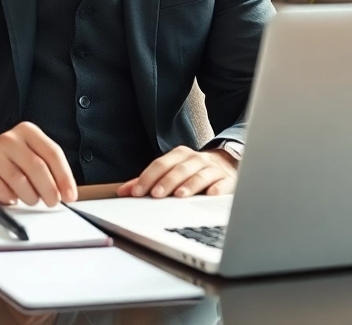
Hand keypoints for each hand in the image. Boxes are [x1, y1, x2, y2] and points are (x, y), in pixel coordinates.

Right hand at [0, 122, 77, 206]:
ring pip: (19, 180)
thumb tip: (65, 192)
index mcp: (28, 132)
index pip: (52, 153)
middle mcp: (10, 139)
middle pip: (37, 166)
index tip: (70, 195)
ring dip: (30, 196)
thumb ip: (48, 168)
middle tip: (53, 202)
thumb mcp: (29, 154)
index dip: (64, 176)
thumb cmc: (9, 160)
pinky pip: (1, 189)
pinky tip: (12, 198)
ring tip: (32, 200)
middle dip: (49, 189)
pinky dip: (10, 198)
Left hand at [116, 146, 238, 197]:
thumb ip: (148, 181)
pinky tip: (211, 194)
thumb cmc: (192, 171)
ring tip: (180, 195)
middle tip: (157, 194)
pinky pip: (223, 182)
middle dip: (167, 181)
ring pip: (200, 175)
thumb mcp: (171, 171)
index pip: (161, 164)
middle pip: (180, 169)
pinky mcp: (228, 179)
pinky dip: (217, 188)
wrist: (226, 164)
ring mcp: (212, 168)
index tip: (137, 192)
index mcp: (179, 155)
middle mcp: (196, 159)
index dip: (148, 177)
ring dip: (189, 184)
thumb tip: (123, 191)